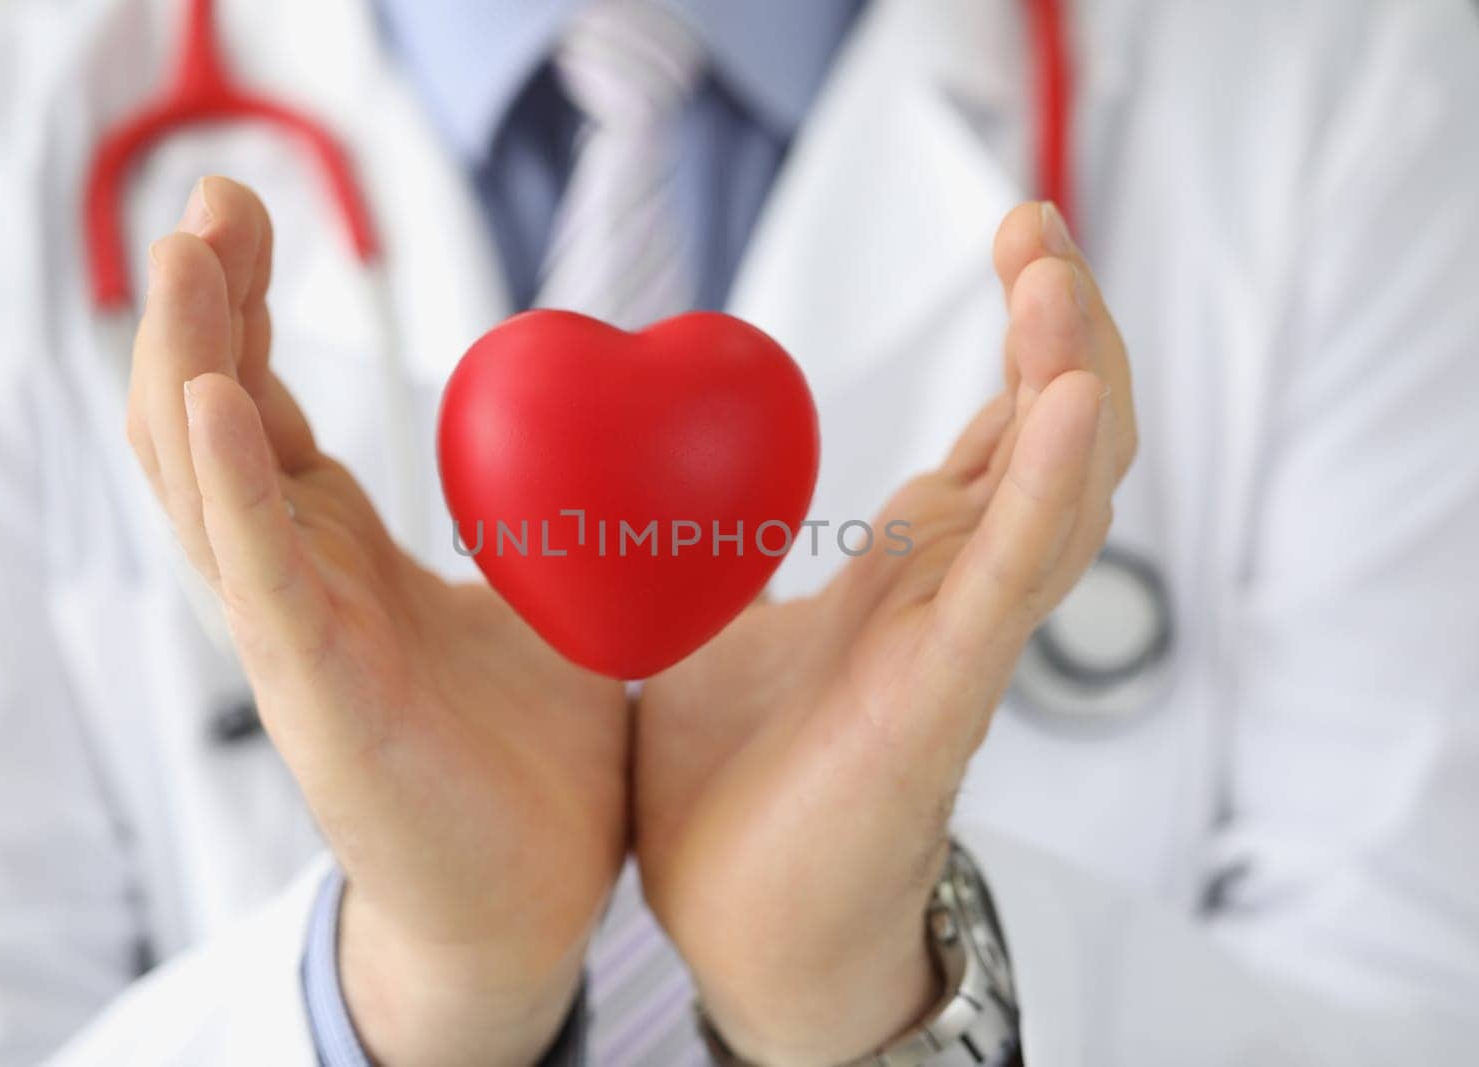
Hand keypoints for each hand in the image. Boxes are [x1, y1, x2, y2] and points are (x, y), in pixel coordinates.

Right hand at [127, 178, 629, 1065]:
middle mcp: (296, 582)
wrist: (529, 900)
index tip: (252, 210)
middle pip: (210, 419)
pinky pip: (260, 576)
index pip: (264, 405)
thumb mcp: (546, 599)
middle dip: (202, 303)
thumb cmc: (527, 757)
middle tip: (212, 196)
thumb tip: (622, 433)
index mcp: (338, 553)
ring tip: (186, 253)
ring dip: (190, 358)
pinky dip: (232, 483)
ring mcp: (294, 636)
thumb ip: (549, 515)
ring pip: (207, 480)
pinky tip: (213, 395)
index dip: (246, 306)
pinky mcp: (316, 695)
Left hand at [633, 203, 1137, 1063]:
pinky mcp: (948, 695)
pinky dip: (1046, 484)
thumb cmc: (741, 793)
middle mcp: (960, 594)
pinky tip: (1068, 399)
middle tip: (1035, 222)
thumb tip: (637, 484)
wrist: (749, 932)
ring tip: (1054, 274)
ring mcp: (965, 641)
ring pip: (1060, 488)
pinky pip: (1016, 576)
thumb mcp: (704, 632)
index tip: (1014, 236)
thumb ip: (706, 553)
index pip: (1002, 433)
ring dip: (1069, 373)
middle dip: (1062, 322)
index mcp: (913, 575)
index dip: (1025, 337)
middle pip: (1055, 436)